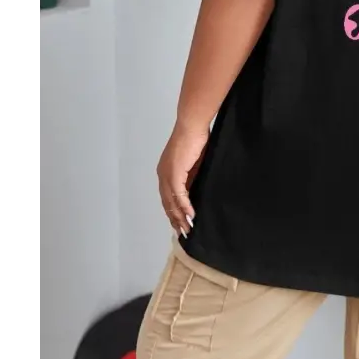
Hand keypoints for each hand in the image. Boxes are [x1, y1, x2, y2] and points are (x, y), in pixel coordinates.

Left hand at [156, 121, 208, 236]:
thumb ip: (192, 176)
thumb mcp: (193, 162)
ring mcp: (167, 175)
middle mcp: (162, 175)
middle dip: (175, 219)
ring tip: (187, 228)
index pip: (167, 196)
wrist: (192, 125)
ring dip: (180, 216)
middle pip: (167, 203)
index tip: (179, 223)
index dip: (173, 211)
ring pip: (172, 202)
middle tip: (183, 232)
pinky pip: (179, 195)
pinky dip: (185, 206)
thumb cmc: (195, 138)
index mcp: (165, 171)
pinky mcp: (175, 174)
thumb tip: (196, 189)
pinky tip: (191, 215)